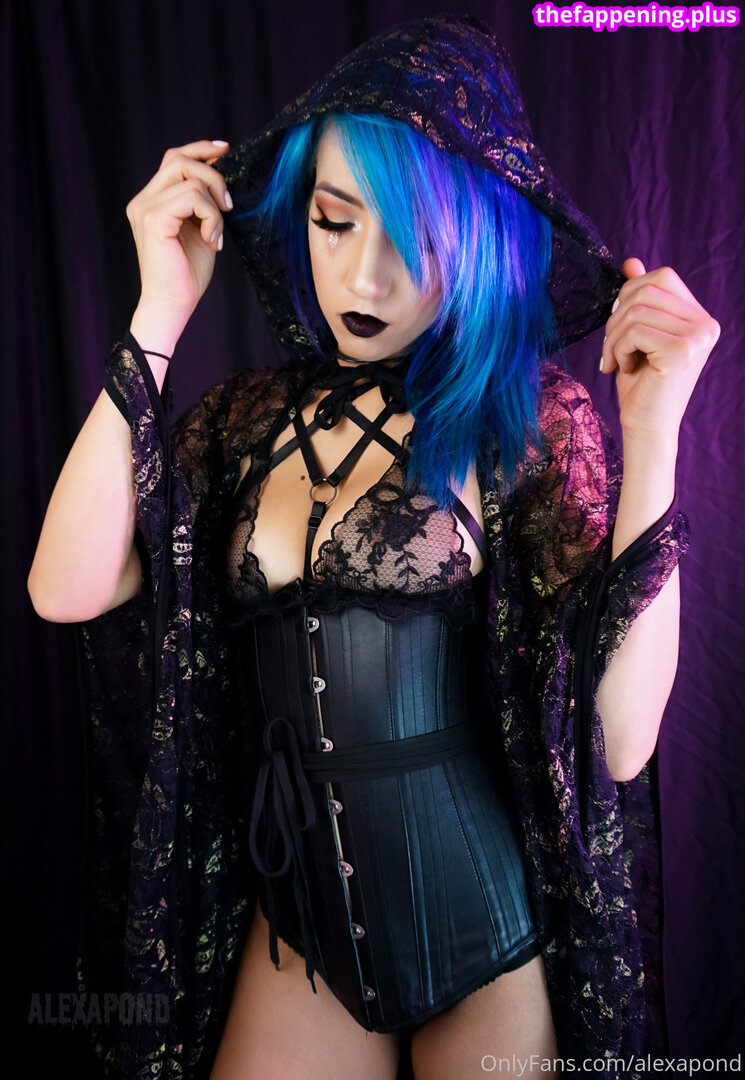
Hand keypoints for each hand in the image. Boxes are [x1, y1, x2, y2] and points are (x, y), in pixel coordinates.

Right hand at [125, 139, 232, 320]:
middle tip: (229, 206)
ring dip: (214, 205)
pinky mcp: (153, 219)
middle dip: (213, 176)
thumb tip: (222, 173)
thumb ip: (205, 202)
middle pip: (180, 160)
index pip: (174, 159)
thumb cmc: (187, 273)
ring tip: (216, 234)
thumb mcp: (202, 228)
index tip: (225, 151)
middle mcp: (144, 200)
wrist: (174, 303)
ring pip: (190, 177)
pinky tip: (212, 240)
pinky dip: (211, 217)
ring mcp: (145, 208)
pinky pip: (193, 197)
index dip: (200, 150)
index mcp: (152, 201)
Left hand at [599, 258, 719, 441]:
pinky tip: (622, 368)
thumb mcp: (637, 335)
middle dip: (616, 317)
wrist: (646, 425)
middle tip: (610, 347)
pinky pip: (634, 330)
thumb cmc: (641, 383)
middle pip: (647, 290)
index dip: (631, 293)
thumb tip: (631, 262)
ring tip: (615, 361)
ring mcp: (698, 337)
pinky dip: (617, 349)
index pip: (663, 277)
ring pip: (636, 310)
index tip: (619, 326)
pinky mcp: (682, 350)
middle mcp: (706, 325)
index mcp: (701, 318)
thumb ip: (640, 300)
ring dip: (613, 337)